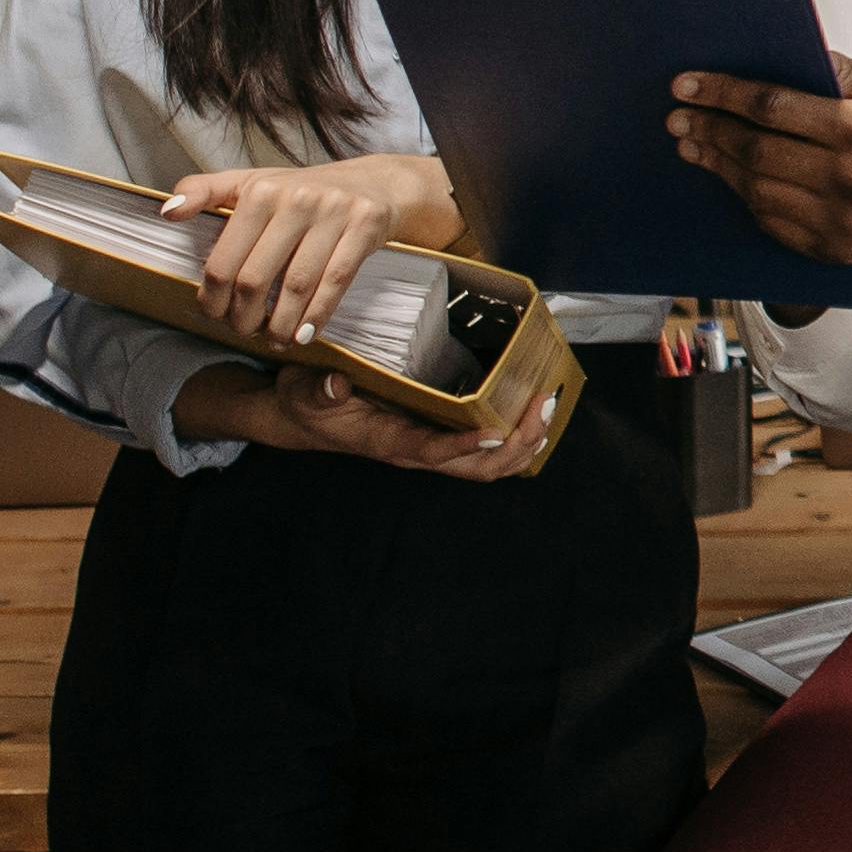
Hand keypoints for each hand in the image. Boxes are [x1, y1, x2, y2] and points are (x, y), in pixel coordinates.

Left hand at [163, 154, 457, 350]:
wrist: (377, 183)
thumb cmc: (303, 191)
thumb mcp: (252, 182)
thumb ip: (204, 191)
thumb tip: (166, 212)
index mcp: (261, 189)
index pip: (224, 260)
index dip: (213, 298)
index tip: (214, 315)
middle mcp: (296, 199)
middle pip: (255, 278)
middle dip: (244, 317)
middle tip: (243, 331)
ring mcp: (334, 212)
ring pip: (296, 285)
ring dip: (280, 324)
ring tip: (273, 339)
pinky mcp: (366, 227)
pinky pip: (335, 282)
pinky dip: (317, 315)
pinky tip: (304, 335)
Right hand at [179, 360, 553, 480]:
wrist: (305, 416)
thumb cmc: (307, 400)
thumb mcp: (304, 390)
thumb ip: (320, 389)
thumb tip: (337, 383)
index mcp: (387, 442)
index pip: (430, 452)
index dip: (463, 447)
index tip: (495, 431)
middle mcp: (416, 451)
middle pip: (476, 468)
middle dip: (516, 443)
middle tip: (541, 405)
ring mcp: (431, 447)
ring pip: (489, 464)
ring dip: (525, 441)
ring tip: (548, 406)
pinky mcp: (440, 436)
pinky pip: (488, 450)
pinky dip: (518, 436)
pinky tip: (535, 411)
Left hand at [666, 58, 851, 279]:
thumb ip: (837, 71)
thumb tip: (779, 57)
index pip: (772, 108)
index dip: (723, 94)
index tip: (687, 85)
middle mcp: (849, 178)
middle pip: (756, 151)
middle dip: (709, 129)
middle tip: (679, 117)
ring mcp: (840, 220)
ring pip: (756, 190)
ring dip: (718, 165)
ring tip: (694, 145)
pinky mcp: (835, 249)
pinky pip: (772, 223)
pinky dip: (744, 198)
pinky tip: (730, 176)